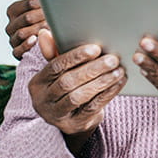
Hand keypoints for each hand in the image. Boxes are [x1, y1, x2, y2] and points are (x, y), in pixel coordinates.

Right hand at [6, 0, 48, 58]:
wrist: (47, 36)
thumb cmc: (44, 15)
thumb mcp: (41, 1)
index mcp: (14, 10)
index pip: (28, 4)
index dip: (42, 3)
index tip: (52, 3)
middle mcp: (11, 24)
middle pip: (27, 18)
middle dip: (43, 16)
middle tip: (56, 16)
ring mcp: (13, 39)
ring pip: (22, 33)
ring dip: (39, 30)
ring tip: (50, 27)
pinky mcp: (16, 51)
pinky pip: (18, 50)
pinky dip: (27, 45)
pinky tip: (35, 39)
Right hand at [29, 29, 126, 154]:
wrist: (71, 116)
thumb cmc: (66, 84)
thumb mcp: (59, 70)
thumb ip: (54, 52)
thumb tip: (45, 32)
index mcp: (38, 83)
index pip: (55, 66)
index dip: (76, 57)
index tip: (96, 48)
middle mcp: (43, 100)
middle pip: (68, 82)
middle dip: (93, 69)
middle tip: (113, 59)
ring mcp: (56, 116)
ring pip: (79, 97)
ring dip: (102, 81)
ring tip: (118, 70)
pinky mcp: (73, 125)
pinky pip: (92, 108)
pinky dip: (108, 93)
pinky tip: (119, 82)